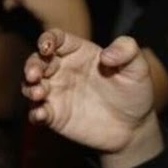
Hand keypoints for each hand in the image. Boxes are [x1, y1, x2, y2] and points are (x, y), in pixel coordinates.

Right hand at [22, 30, 157, 161]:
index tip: (46, 47)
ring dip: (29, 87)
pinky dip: (34, 113)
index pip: (56, 39)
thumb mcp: (138, 68)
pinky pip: (36, 112)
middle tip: (34, 74)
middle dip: (32, 65)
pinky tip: (41, 115)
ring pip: (30, 85)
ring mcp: (56, 93)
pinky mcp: (54, 115)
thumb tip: (106, 54)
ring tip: (39, 94)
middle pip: (37, 61)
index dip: (47, 39)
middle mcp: (62, 70)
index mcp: (78, 53)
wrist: (134, 127)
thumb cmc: (134, 93)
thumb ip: (127, 51)